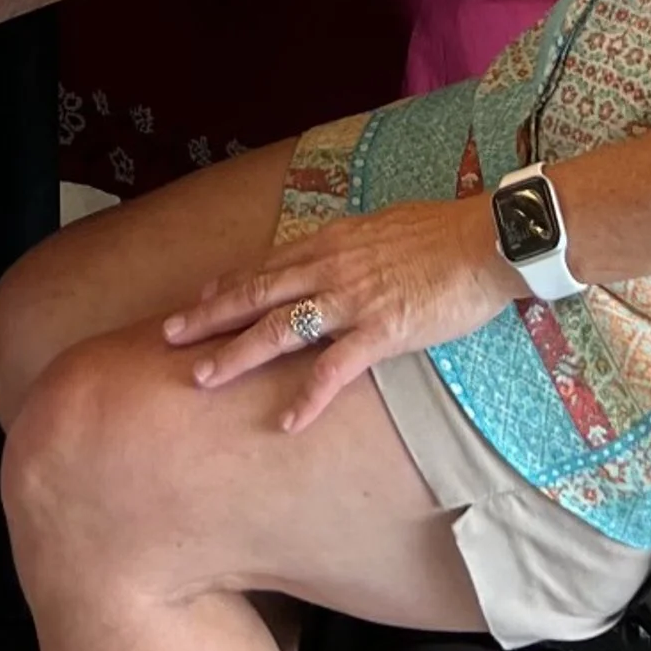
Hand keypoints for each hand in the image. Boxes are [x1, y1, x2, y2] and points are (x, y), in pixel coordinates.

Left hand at [163, 198, 507, 431]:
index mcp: (332, 242)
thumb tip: (340, 255)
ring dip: (237, 354)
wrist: (483, 240)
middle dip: (209, 316)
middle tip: (168, 335)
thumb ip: (354, 247)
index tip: (198, 298)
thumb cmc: (442, 234)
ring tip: (203, 378)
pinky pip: (334, 368)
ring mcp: (352, 299)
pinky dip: (307, 396)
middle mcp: (331, 267)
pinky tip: (287, 421)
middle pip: (256, 293)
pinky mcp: (381, 331)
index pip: (267, 264)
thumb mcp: (384, 229)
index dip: (229, 283)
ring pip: (279, 327)